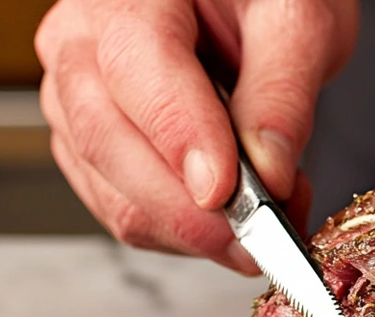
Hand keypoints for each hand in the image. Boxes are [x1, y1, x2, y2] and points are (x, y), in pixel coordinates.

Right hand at [36, 0, 358, 273]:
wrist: (243, 4)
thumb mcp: (298, 20)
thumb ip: (283, 92)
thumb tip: (271, 174)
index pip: (136, 71)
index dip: (181, 140)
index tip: (227, 192)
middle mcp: (81, 43)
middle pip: (109, 144)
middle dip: (193, 212)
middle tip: (268, 234)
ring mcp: (76, 99)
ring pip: (116, 195)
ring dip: (195, 231)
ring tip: (268, 214)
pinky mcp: (91, 149)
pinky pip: (125, 212)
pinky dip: (184, 234)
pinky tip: (233, 217)